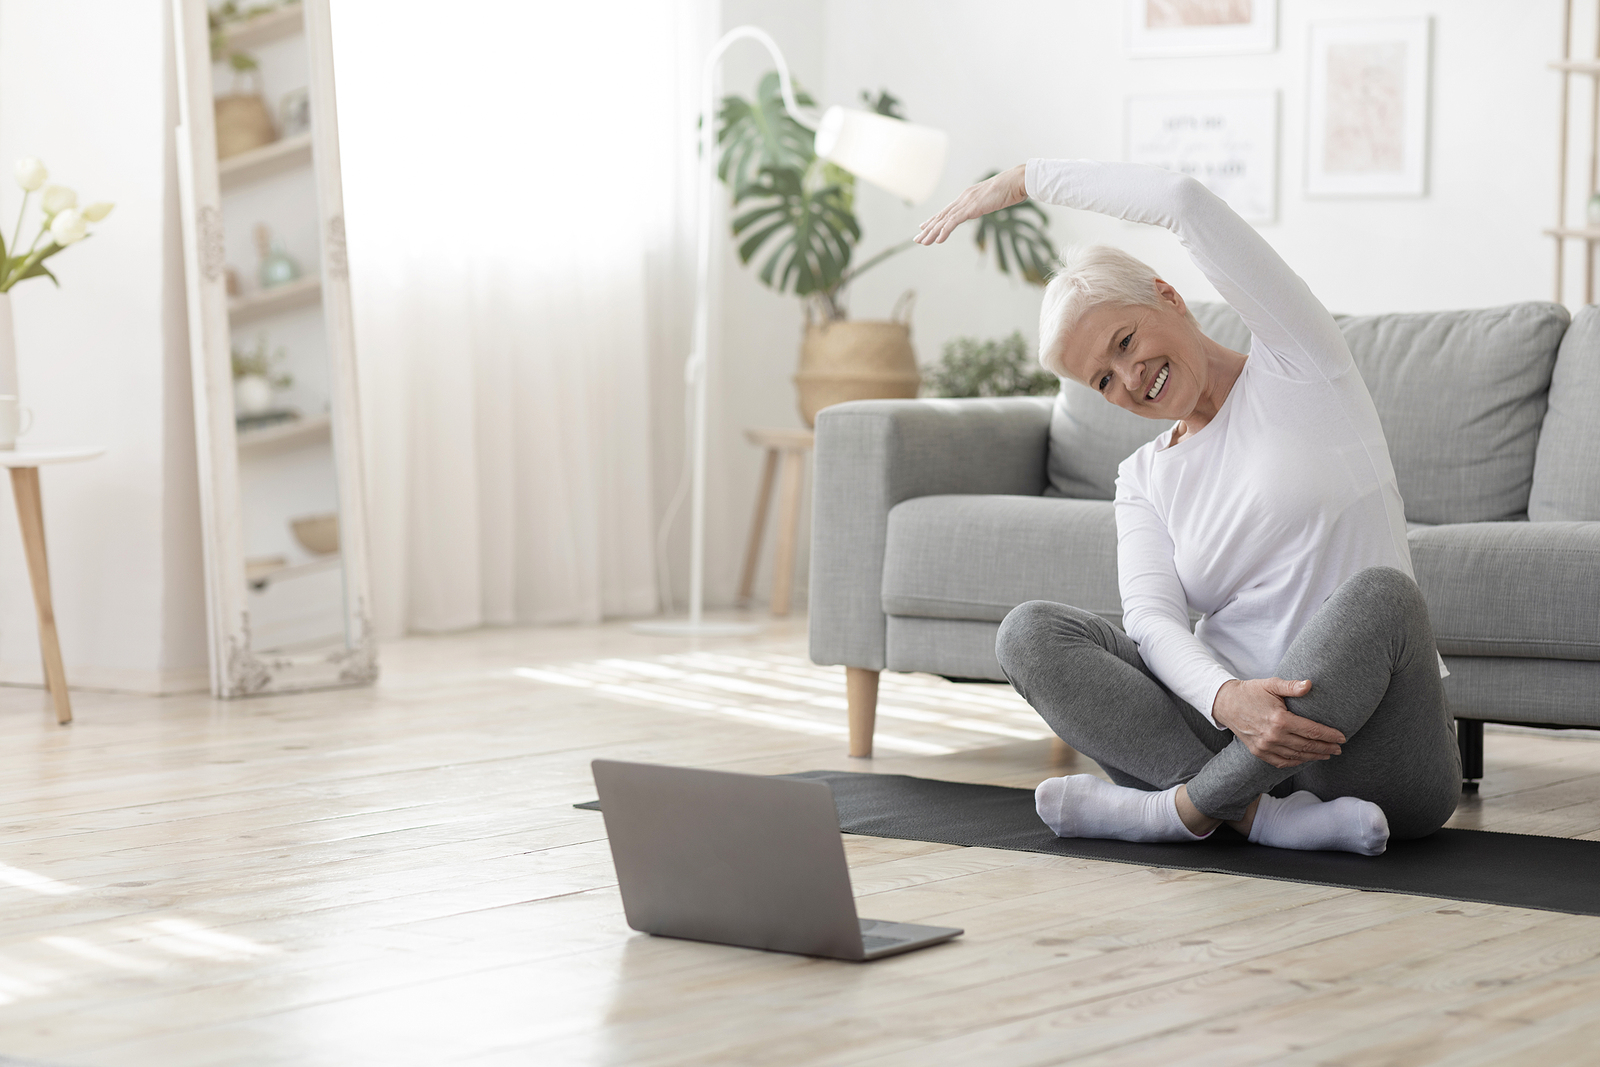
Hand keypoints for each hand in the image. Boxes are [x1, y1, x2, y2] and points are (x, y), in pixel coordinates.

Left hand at [914, 164, 1027, 245]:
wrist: (1017, 181)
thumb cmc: (1011, 188)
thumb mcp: (994, 198)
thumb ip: (987, 202)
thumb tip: (988, 204)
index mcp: (968, 196)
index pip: (947, 210)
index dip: (934, 219)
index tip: (924, 226)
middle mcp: (964, 198)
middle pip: (942, 216)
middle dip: (928, 228)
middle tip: (917, 239)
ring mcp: (967, 203)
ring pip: (944, 220)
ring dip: (932, 232)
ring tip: (922, 242)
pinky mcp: (972, 208)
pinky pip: (954, 222)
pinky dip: (945, 231)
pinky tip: (938, 240)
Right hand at [1211, 678, 1344, 769]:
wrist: (1226, 704)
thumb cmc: (1251, 692)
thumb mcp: (1271, 684)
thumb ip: (1291, 686)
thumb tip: (1309, 684)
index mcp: (1280, 720)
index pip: (1312, 731)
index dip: (1329, 735)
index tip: (1342, 737)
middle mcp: (1273, 736)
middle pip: (1307, 745)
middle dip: (1326, 747)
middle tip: (1339, 748)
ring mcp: (1265, 746)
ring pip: (1297, 755)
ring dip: (1315, 756)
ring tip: (1327, 754)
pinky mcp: (1259, 752)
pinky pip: (1282, 762)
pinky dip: (1296, 762)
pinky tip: (1306, 759)